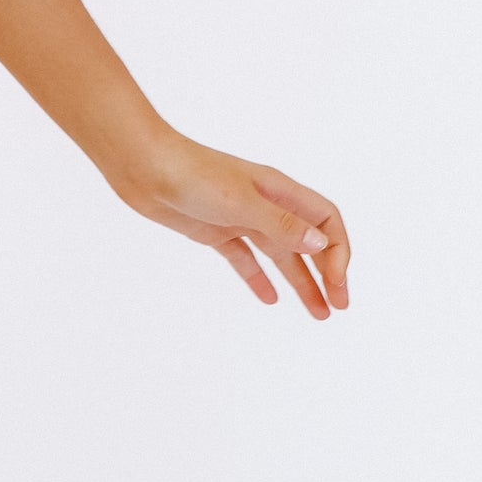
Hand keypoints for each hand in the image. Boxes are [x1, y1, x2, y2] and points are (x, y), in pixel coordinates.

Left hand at [106, 130, 351, 318]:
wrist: (143, 167)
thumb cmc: (193, 174)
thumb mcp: (242, 202)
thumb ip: (281, 225)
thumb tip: (321, 244)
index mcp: (278, 191)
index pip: (326, 219)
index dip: (337, 250)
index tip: (336, 283)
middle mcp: (264, 204)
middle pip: (308, 241)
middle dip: (327, 273)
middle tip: (339, 306)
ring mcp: (239, 218)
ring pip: (280, 254)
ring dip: (300, 282)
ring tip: (318, 313)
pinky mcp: (215, 231)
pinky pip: (245, 258)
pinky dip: (258, 278)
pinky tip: (269, 298)